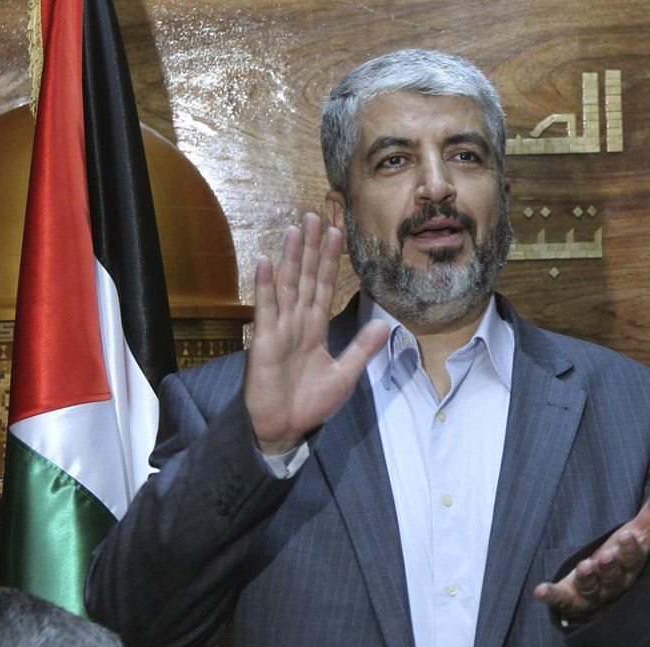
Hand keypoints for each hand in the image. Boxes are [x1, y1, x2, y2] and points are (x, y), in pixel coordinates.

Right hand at [244, 212, 388, 453]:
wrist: (285, 428)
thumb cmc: (310, 404)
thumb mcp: (345, 376)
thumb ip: (361, 349)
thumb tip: (384, 324)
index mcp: (316, 329)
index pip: (325, 287)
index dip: (331, 260)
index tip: (337, 233)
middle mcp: (298, 323)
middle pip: (306, 278)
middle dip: (311, 248)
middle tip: (316, 216)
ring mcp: (280, 329)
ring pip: (288, 285)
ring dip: (292, 257)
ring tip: (295, 229)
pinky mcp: (265, 341)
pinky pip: (266, 308)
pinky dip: (266, 285)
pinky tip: (267, 261)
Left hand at [534, 477, 649, 618]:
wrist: (603, 587)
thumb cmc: (621, 555)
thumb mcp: (637, 532)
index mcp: (630, 567)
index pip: (634, 559)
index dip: (630, 550)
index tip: (626, 537)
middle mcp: (613, 583)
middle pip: (612, 576)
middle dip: (609, 566)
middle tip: (604, 556)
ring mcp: (592, 594)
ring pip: (591, 589)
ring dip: (587, 579)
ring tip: (583, 566)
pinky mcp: (571, 600)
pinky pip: (562, 600)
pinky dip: (552, 596)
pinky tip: (540, 591)